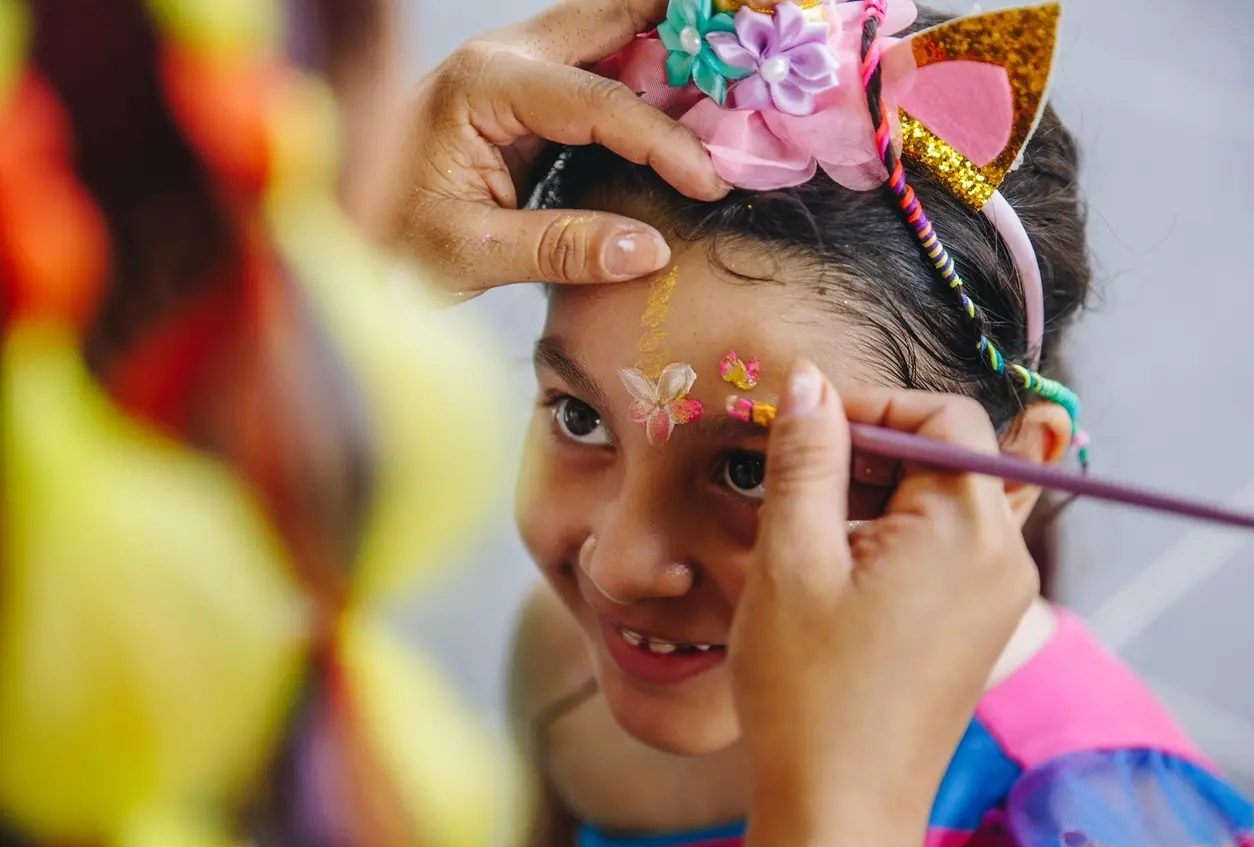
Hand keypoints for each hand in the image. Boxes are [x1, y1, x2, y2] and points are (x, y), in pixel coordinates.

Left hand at [391, 0, 728, 293]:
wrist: (341, 236)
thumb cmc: (390, 243)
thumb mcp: (472, 253)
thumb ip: (563, 249)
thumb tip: (652, 249)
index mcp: (483, 86)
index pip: (597, 102)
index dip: (664, 141)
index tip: (712, 181)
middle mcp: (500, 59)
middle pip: (611, 18)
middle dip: (683, 29)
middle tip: (750, 44)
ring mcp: (511, 68)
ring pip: (607, 31)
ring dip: (670, 44)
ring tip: (734, 65)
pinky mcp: (521, 93)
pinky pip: (596, 66)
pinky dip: (646, 74)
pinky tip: (689, 97)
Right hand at [731, 361, 1038, 846]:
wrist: (839, 805)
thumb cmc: (809, 691)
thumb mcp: (792, 556)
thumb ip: (806, 457)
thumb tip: (807, 380)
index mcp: (970, 531)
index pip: (944, 418)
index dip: (871, 406)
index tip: (804, 425)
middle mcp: (1003, 558)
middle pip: (945, 458)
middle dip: (865, 452)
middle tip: (793, 480)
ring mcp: (996, 596)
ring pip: (937, 502)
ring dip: (869, 497)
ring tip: (803, 534)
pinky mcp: (975, 624)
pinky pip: (941, 548)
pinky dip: (887, 538)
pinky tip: (831, 569)